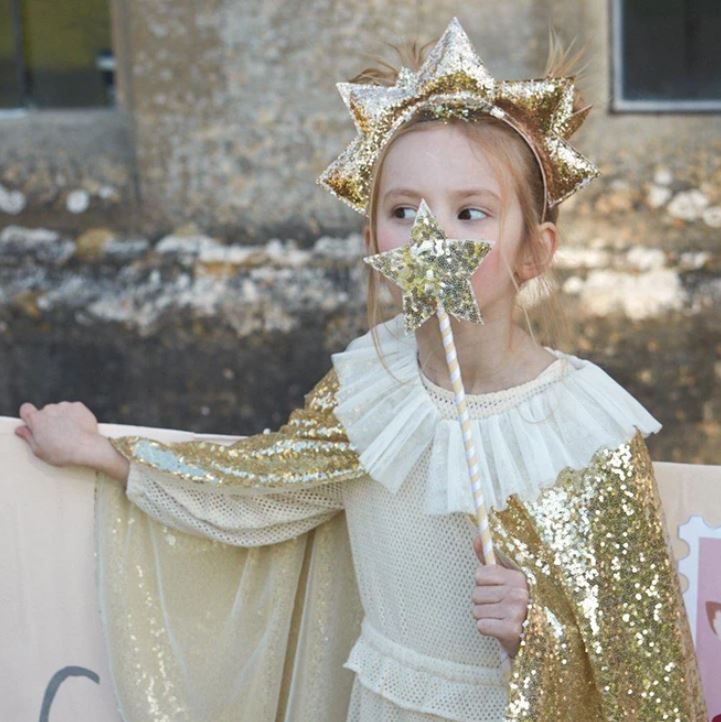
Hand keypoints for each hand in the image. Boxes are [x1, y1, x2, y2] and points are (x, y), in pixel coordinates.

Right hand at [15, 400, 99, 466]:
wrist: (86, 448)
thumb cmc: (61, 453)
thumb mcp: (39, 450)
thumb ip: (28, 437)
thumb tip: (20, 429)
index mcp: (36, 420)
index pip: (25, 409)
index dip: (29, 416)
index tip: (34, 424)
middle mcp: (49, 409)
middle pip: (45, 412)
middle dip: (48, 420)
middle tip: (56, 435)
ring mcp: (64, 406)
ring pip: (60, 410)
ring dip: (62, 417)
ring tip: (69, 433)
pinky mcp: (78, 406)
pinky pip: (73, 409)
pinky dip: (75, 416)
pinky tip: (79, 428)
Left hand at [471, 533, 528, 657]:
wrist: (530, 638)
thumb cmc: (513, 605)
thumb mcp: (505, 580)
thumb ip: (489, 558)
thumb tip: (476, 537)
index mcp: (518, 577)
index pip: (479, 575)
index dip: (483, 585)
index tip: (496, 591)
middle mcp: (519, 592)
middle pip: (476, 594)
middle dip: (483, 603)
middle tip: (499, 609)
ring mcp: (516, 611)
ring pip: (477, 610)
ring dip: (484, 617)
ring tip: (500, 619)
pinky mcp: (511, 630)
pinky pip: (481, 625)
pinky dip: (486, 629)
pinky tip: (499, 630)